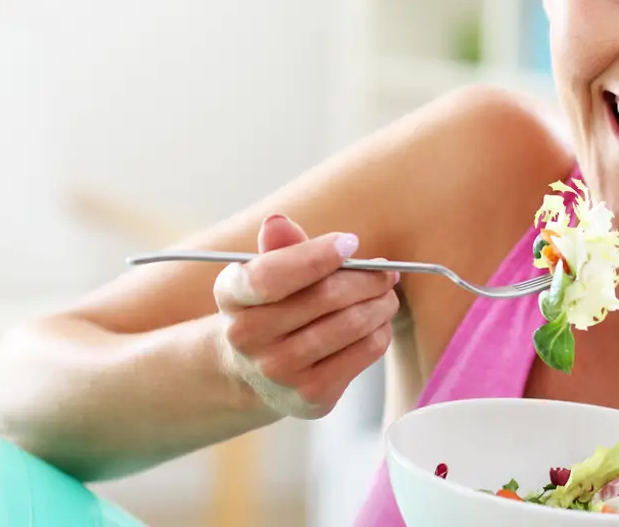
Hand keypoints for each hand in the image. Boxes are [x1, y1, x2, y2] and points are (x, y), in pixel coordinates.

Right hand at [213, 214, 399, 419]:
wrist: (255, 372)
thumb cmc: (272, 308)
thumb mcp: (266, 272)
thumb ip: (280, 247)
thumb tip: (278, 223)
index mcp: (232, 295)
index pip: (270, 275)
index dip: (316, 255)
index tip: (349, 242)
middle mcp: (247, 337)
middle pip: (326, 297)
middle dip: (367, 278)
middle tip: (385, 272)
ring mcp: (278, 371)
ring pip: (352, 324)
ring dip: (381, 303)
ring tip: (386, 295)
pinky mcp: (311, 395)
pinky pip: (365, 352)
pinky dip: (381, 331)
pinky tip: (378, 322)